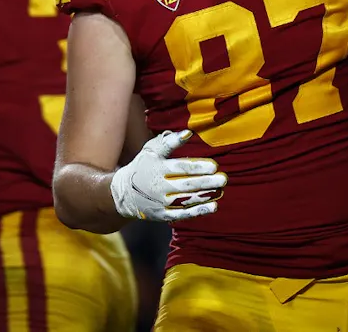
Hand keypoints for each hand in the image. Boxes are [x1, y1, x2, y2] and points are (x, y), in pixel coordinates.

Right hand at [110, 130, 227, 221]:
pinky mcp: (163, 215)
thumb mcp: (151, 150)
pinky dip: (198, 211)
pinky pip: (183, 214)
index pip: (181, 167)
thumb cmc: (143, 166)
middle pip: (186, 184)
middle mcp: (159, 186)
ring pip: (186, 200)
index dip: (198, 167)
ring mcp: (161, 202)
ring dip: (206, 196)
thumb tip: (188, 133)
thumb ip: (168, 142)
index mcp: (157, 168)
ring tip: (221, 190)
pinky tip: (213, 206)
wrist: (123, 193)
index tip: (214, 165)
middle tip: (224, 178)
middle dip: (206, 182)